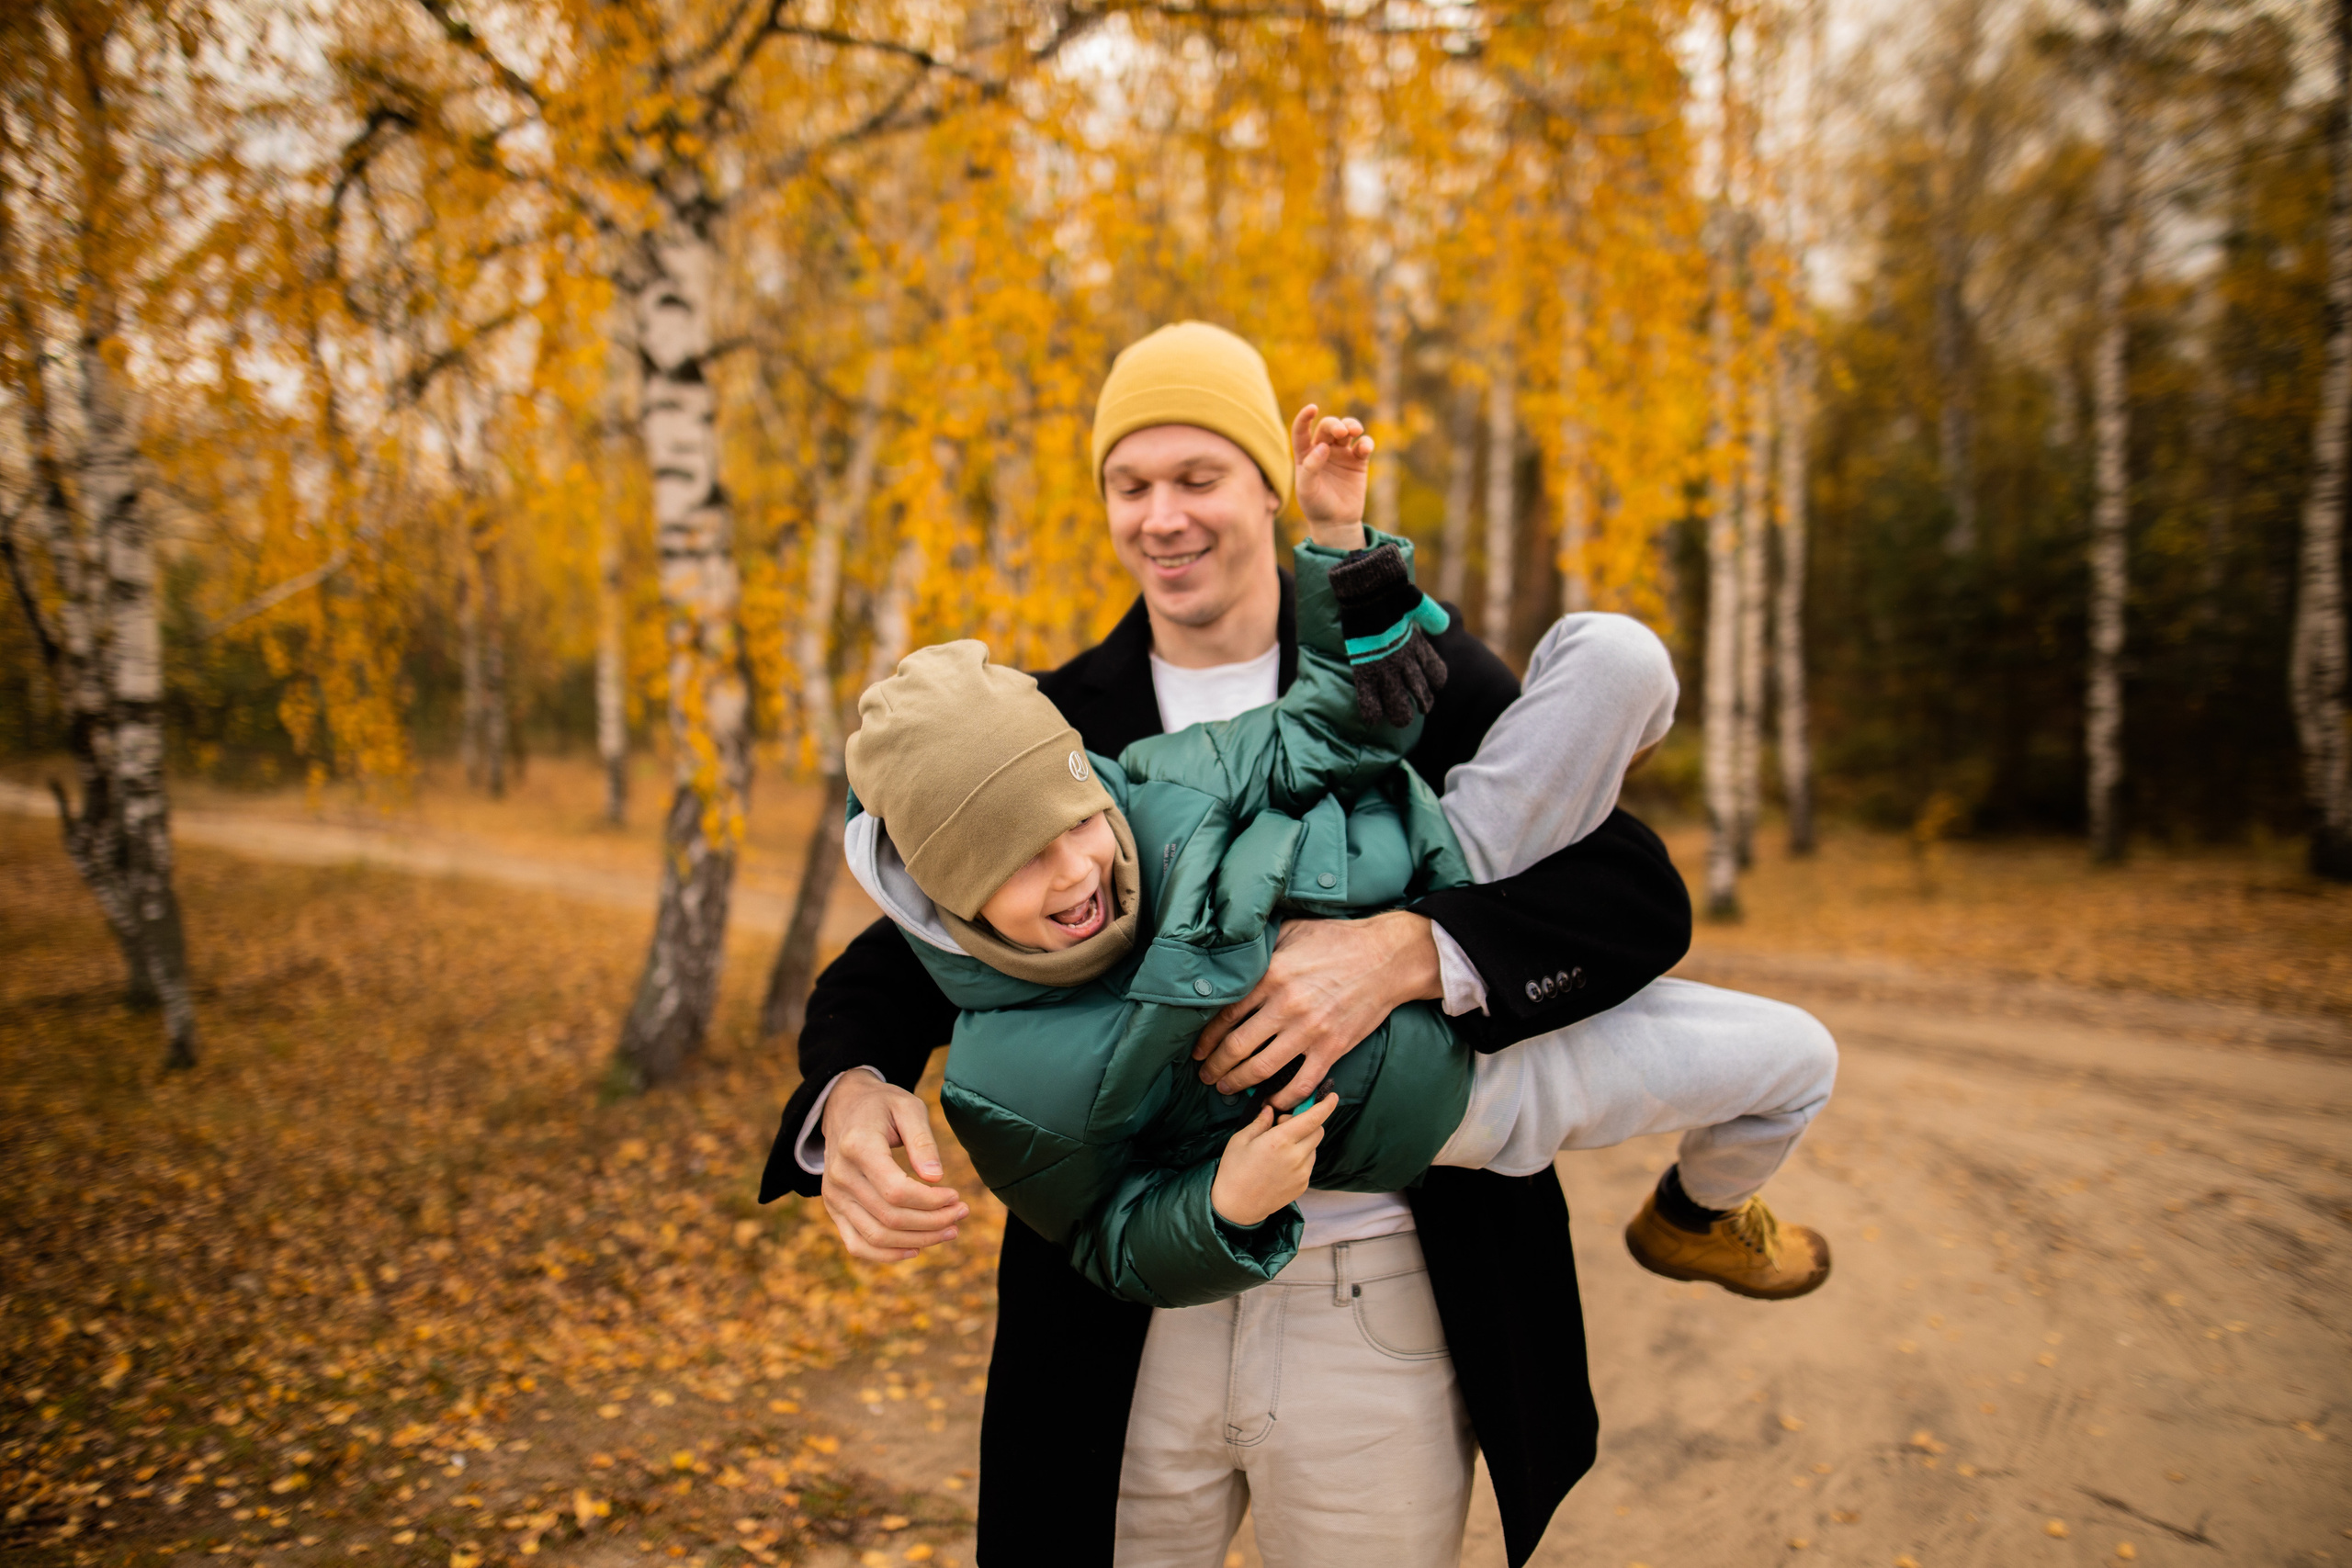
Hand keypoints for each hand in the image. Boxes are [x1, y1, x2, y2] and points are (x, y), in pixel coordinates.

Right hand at [818, 1071, 969, 1262]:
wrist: (843, 1106)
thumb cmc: (882, 1105)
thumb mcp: (908, 1107)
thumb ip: (922, 1141)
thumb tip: (936, 1178)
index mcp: (857, 1147)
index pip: (896, 1191)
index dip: (931, 1201)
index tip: (956, 1196)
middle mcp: (840, 1176)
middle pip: (890, 1217)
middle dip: (932, 1222)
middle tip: (961, 1213)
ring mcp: (833, 1196)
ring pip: (876, 1236)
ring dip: (917, 1240)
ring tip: (949, 1231)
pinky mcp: (833, 1209)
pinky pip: (857, 1244)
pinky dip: (886, 1254)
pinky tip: (916, 1248)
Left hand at [1193, 911, 1442, 1108]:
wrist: (1387, 957)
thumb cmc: (1339, 939)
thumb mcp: (1293, 930)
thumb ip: (1263, 946)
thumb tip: (1233, 954)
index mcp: (1272, 975)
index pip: (1225, 1014)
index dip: (1207, 1037)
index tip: (1198, 1050)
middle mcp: (1285, 1005)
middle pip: (1237, 1046)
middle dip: (1216, 1066)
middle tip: (1205, 1076)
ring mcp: (1309, 1030)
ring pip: (1262, 1068)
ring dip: (1238, 1083)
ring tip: (1226, 1088)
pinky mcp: (1332, 1048)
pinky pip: (1301, 1083)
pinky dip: (1282, 1098)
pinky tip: (1270, 1102)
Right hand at [1210, 1095, 1338, 1225]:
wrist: (1236, 1207)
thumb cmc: (1234, 1171)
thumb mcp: (1240, 1140)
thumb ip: (1260, 1122)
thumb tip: (1271, 1109)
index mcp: (1279, 1141)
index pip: (1313, 1119)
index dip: (1325, 1105)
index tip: (1332, 1096)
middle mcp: (1296, 1156)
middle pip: (1318, 1130)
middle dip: (1308, 1122)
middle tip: (1284, 1125)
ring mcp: (1302, 1173)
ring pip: (1314, 1147)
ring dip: (1304, 1140)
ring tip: (1280, 1148)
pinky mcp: (1303, 1185)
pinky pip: (1309, 1163)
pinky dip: (1301, 1156)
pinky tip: (1281, 1163)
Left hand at [1291, 403, 1371, 543]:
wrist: (1336, 522)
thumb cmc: (1316, 506)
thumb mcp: (1306, 489)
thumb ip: (1311, 467)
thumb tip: (1323, 446)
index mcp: (1305, 454)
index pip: (1302, 430)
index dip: (1304, 417)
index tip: (1312, 408)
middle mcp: (1323, 449)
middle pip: (1328, 427)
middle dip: (1335, 425)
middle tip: (1342, 433)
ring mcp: (1341, 453)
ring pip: (1347, 429)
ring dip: (1352, 425)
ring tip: (1355, 431)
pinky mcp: (1358, 461)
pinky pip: (1363, 444)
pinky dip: (1366, 442)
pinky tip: (1365, 448)